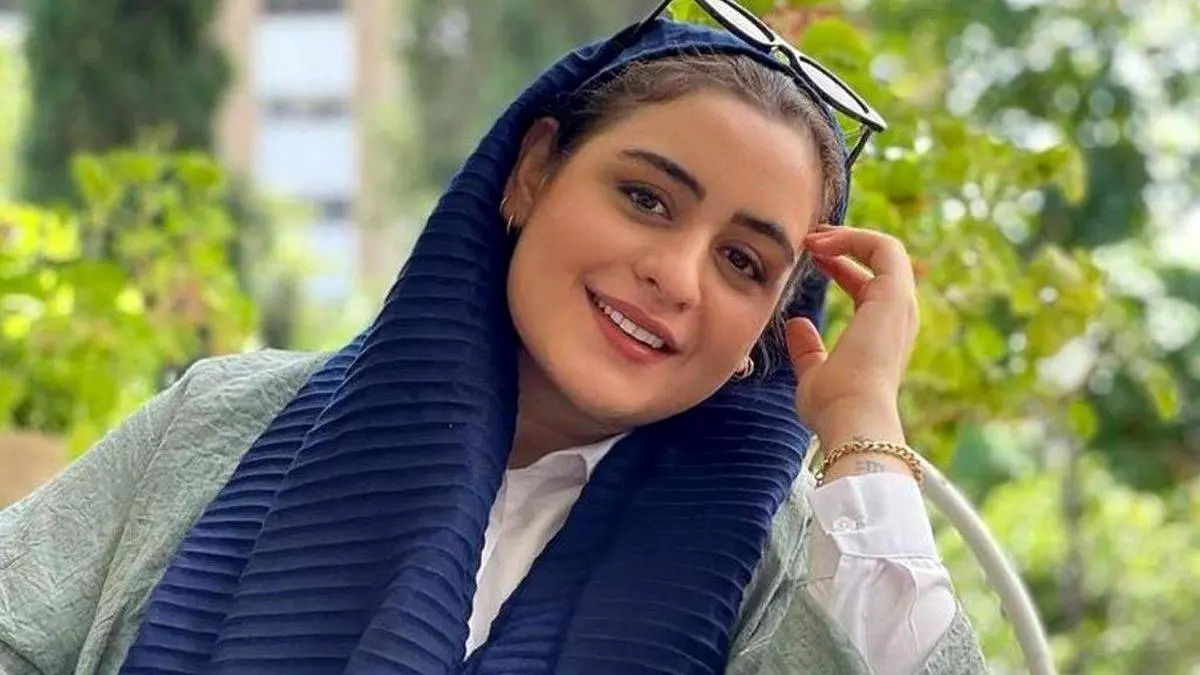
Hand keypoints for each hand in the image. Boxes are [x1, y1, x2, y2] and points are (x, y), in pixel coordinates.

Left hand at [785, 225, 918, 453]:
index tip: (809, 258)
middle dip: (844, 242)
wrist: (851, 417)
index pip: (867, 285)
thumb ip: (807, 350)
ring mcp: (900, 304)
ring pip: (885, 249)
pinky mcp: (895, 295)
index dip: (839, 266)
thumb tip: (797, 325)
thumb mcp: (813, 374)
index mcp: (882, 333)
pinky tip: (821, 244)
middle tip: (810, 237)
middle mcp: (898, 316)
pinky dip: (853, 238)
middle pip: (879, 262)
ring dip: (847, 236)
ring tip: (812, 237)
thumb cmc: (833, 406)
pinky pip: (884, 248)